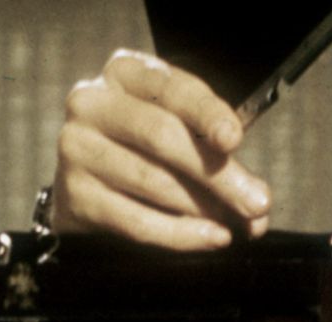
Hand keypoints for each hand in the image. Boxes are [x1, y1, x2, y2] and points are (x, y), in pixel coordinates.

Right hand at [50, 49, 272, 249]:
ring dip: (204, 208)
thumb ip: (219, 157)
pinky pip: (137, 221)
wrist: (91, 188)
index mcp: (126, 73)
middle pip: (161, 135)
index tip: (233, 139)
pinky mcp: (74, 195)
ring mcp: (76, 147)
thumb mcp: (183, 133)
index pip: (171, 89)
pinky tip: (212, 238)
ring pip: (152, 181)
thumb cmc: (148, 151)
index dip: (206, 113)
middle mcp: (92, 103)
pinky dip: (181, 234)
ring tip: (237, 224)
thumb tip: (257, 204)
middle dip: (217, 174)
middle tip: (257, 203)